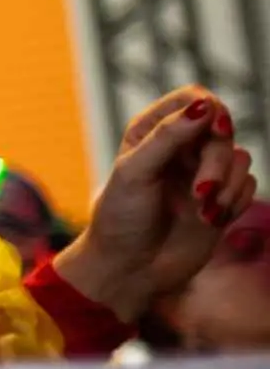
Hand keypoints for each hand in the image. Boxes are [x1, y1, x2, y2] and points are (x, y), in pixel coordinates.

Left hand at [55, 88, 255, 322]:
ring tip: (204, 212)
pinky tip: (211, 220)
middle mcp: (179, 148)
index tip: (217, 128)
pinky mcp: (220, 198)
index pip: (193, 98)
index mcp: (150, 132)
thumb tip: (205, 106)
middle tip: (200, 192)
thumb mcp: (135, 173)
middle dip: (216, 161)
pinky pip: (247, 185)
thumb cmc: (121, 218)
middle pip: (222, 130)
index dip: (211, 107)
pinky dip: (234, 201)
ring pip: (239, 158)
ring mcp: (202, 173)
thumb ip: (168, 137)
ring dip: (226, 186)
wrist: (129, 269)